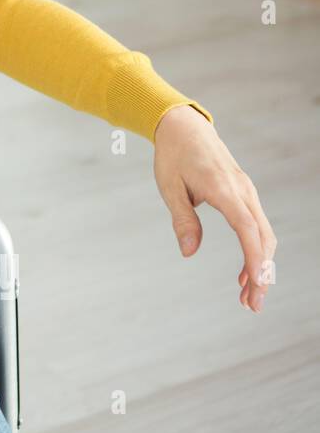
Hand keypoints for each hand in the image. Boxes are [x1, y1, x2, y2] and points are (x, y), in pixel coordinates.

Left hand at [153, 104, 276, 312]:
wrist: (183, 127)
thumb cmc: (172, 156)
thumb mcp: (168, 187)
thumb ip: (182, 220)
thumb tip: (189, 252)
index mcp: (223, 189)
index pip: (247, 229)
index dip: (254, 259)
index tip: (255, 286)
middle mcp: (242, 191)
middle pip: (263, 238)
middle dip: (261, 273)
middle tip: (252, 305)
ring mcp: (247, 192)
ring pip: (264, 234)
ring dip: (260, 265)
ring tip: (247, 294)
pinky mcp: (244, 194)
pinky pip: (256, 226)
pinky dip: (256, 250)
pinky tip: (246, 271)